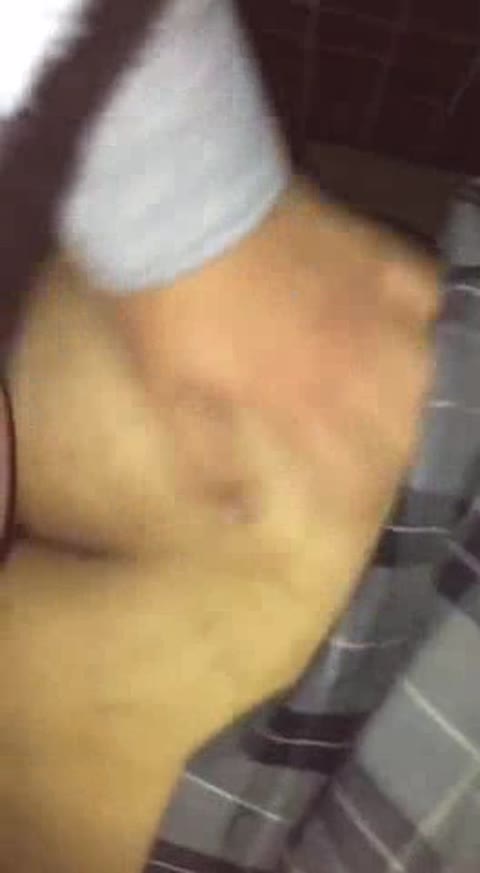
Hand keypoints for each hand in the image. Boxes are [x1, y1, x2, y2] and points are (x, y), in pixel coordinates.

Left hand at [108, 178, 437, 518]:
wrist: (181, 217)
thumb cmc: (172, 314)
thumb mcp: (174, 398)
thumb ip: (211, 463)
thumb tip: (240, 516)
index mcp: (298, 403)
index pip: (348, 465)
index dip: (356, 492)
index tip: (354, 502)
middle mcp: (346, 365)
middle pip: (398, 424)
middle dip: (396, 451)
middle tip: (384, 455)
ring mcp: (365, 309)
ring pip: (421, 369)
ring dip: (418, 397)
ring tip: (407, 409)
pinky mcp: (372, 260)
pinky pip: (426, 294)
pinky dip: (429, 316)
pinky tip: (421, 327)